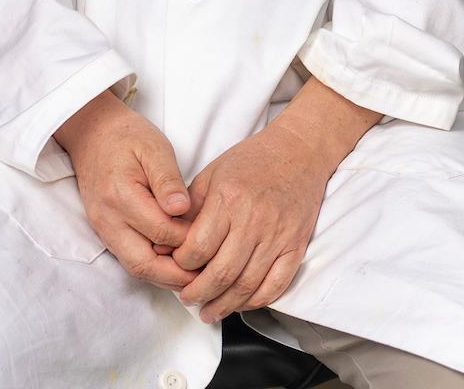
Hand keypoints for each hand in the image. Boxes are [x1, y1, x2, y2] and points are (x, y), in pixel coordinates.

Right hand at [54, 88, 194, 290]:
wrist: (92, 134)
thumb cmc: (127, 137)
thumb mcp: (154, 147)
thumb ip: (168, 179)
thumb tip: (181, 208)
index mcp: (120, 196)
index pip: (160, 232)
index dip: (188, 239)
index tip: (211, 237)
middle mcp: (108, 219)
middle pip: (143, 264)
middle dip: (176, 276)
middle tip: (208, 276)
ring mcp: (104, 229)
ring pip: (135, 268)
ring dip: (165, 277)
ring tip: (196, 276)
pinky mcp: (105, 232)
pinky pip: (130, 259)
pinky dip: (154, 267)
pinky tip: (176, 265)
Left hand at [174, 79, 379, 323]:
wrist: (300, 151)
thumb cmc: (252, 161)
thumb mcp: (212, 174)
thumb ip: (188, 210)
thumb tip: (164, 246)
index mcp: (229, 199)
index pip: (198, 248)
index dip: (181, 266)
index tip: (177, 267)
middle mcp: (254, 219)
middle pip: (221, 273)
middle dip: (198, 293)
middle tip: (187, 299)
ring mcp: (278, 235)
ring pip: (247, 285)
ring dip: (225, 305)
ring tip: (209, 311)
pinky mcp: (296, 244)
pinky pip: (277, 284)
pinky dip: (257, 300)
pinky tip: (241, 303)